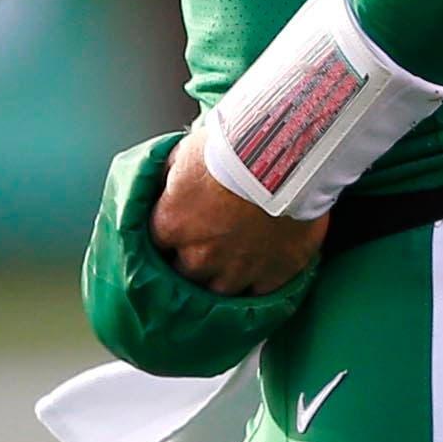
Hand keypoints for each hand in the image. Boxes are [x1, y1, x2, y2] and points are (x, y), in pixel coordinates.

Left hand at [147, 135, 327, 297]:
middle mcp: (198, 257)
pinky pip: (259, 294)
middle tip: (210, 242)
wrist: (285, 155)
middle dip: (194, 260)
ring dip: (224, 277)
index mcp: (172, 225)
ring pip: (219, 291)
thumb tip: (164, 186)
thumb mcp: (187, 152)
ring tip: (236, 259)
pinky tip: (261, 269)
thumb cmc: (234, 147)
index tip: (182, 228)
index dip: (171, 236)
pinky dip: (258, 283)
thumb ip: (171, 178)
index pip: (157, 244)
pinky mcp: (273, 277)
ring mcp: (236, 272)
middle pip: (186, 273)